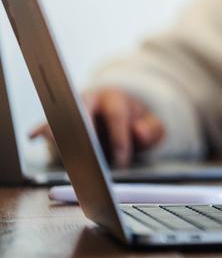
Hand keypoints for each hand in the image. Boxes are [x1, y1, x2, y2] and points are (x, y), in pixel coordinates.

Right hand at [29, 87, 164, 166]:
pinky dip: (39, 130)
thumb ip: (152, 129)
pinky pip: (45, 124)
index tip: (122, 160)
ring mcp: (71, 109)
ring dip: (62, 133)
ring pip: (63, 117)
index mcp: (114, 98)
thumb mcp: (150, 124)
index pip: (115, 114)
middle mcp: (89, 99)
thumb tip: (139, 133)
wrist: (117, 108)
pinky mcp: (56, 121)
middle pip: (83, 110)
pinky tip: (34, 136)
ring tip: (64, 155)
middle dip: (84, 130)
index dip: (119, 137)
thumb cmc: (132, 120)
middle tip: (86, 155)